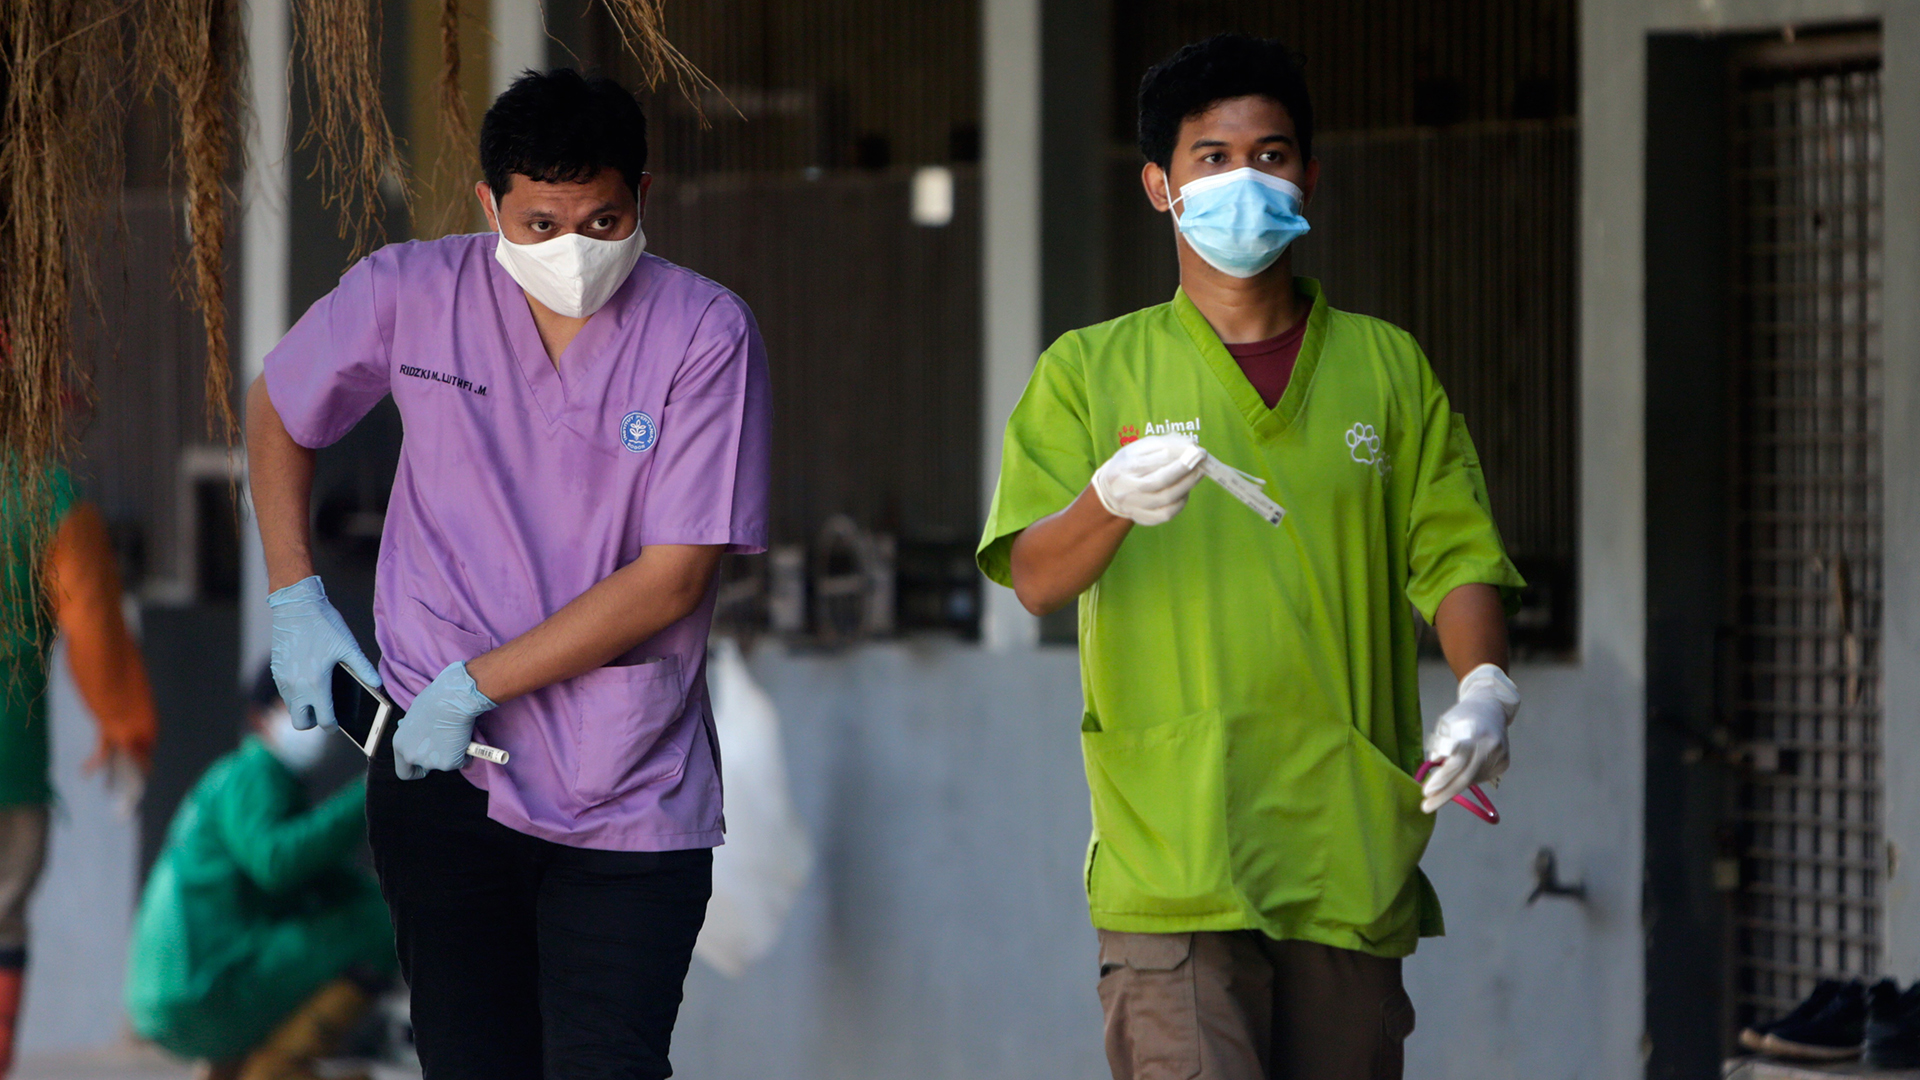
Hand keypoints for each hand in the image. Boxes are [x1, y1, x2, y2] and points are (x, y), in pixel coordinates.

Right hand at [268, 576, 379, 729]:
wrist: (295, 605)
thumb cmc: (323, 624)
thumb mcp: (348, 646)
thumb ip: (364, 668)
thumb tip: (378, 685)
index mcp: (316, 683)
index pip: (323, 720)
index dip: (333, 725)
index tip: (338, 723)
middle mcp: (295, 686)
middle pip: (301, 722)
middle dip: (313, 722)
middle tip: (326, 711)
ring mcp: (282, 680)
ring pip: (291, 708)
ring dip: (303, 707)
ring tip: (319, 694)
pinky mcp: (276, 671)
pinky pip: (284, 693)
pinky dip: (295, 694)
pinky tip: (308, 680)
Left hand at [393, 661, 496, 779]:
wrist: (453, 699)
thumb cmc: (435, 700)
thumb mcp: (414, 717)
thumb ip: (414, 734)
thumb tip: (419, 736)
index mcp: (400, 745)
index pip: (403, 770)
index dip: (415, 768)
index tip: (423, 766)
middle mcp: (412, 756)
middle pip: (424, 767)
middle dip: (435, 759)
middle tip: (444, 745)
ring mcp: (431, 761)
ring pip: (443, 763)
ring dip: (449, 753)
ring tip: (454, 735)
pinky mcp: (450, 762)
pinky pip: (460, 761)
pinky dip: (464, 754)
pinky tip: (464, 738)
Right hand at [1091, 435, 1206, 525]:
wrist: (1110, 490)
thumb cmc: (1129, 464)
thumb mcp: (1140, 448)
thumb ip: (1164, 445)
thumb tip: (1190, 446)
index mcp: (1124, 467)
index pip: (1155, 461)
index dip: (1180, 455)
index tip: (1198, 450)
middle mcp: (1126, 489)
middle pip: (1160, 482)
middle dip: (1185, 472)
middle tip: (1202, 464)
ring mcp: (1134, 507)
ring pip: (1166, 500)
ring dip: (1187, 486)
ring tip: (1197, 474)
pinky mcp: (1142, 519)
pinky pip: (1166, 514)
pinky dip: (1180, 503)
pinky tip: (1185, 492)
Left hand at [1420, 663, 1519, 813]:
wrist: (1491, 708)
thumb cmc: (1463, 716)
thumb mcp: (1446, 726)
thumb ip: (1440, 747)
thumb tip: (1435, 772)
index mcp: (1474, 733)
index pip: (1456, 761)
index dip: (1441, 778)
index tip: (1426, 791)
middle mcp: (1490, 746)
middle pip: (1465, 777)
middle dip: (1444, 794)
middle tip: (1426, 806)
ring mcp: (1500, 756)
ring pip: (1472, 780)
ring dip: (1454, 785)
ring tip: (1441, 785)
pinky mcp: (1504, 763)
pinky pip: (1481, 777)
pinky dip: (1468, 778)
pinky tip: (1463, 771)